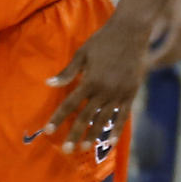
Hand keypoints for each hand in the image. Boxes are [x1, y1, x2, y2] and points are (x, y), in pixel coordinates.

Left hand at [43, 14, 149, 150]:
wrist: (132, 31)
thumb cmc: (103, 40)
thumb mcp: (82, 53)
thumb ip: (68, 72)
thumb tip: (49, 84)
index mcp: (90, 80)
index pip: (70, 104)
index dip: (58, 119)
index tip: (48, 131)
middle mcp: (105, 90)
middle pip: (86, 117)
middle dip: (75, 134)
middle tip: (66, 150)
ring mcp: (119, 93)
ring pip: (104, 119)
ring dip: (93, 135)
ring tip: (83, 147)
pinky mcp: (131, 93)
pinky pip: (123, 116)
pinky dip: (116, 130)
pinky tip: (110, 143)